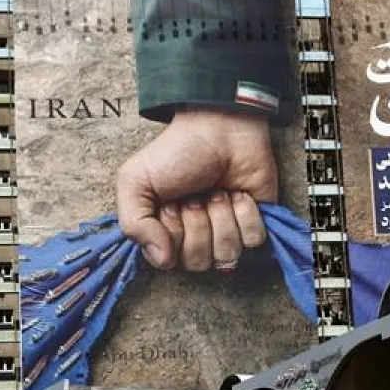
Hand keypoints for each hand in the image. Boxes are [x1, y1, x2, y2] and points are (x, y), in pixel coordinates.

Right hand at [115, 108, 277, 271]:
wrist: (219, 126)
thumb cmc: (176, 152)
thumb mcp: (135, 182)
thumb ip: (134, 225)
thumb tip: (163, 260)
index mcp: (166, 235)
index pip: (170, 261)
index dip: (173, 231)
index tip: (171, 203)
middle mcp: (196, 240)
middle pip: (199, 262)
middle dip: (198, 223)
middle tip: (196, 195)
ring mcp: (227, 234)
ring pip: (228, 253)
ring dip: (222, 216)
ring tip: (218, 191)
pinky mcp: (255, 224)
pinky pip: (253, 241)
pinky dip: (246, 213)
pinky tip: (239, 193)